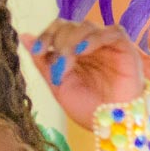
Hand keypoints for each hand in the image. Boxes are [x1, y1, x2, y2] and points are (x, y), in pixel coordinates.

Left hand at [22, 21, 146, 129]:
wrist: (112, 125)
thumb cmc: (88, 109)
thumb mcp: (59, 86)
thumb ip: (43, 62)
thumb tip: (24, 36)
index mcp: (73, 53)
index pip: (57, 29)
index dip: (46, 35)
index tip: (38, 50)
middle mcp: (89, 45)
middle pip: (70, 25)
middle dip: (58, 40)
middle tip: (58, 62)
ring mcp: (107, 45)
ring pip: (87, 26)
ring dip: (72, 39)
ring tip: (68, 60)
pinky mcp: (125, 47)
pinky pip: (111, 32)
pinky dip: (94, 37)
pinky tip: (83, 50)